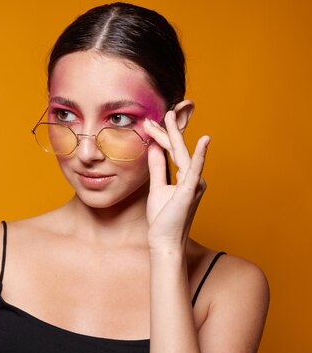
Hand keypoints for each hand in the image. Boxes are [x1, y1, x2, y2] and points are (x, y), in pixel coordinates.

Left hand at [142, 109, 209, 251]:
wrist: (164, 240)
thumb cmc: (162, 217)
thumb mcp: (157, 187)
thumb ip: (157, 167)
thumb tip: (154, 148)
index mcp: (186, 176)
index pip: (172, 150)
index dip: (161, 135)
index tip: (149, 123)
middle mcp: (193, 178)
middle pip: (177, 149)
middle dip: (167, 130)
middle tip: (159, 112)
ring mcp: (193, 184)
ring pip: (182, 154)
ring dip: (174, 135)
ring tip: (169, 117)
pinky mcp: (190, 192)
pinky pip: (195, 170)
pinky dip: (199, 155)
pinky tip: (203, 141)